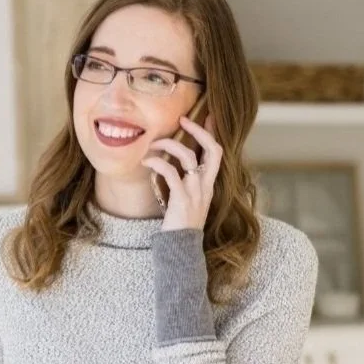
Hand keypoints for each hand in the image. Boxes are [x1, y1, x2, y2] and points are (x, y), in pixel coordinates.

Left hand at [141, 114, 222, 231]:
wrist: (181, 248)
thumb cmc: (181, 224)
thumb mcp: (189, 201)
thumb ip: (186, 184)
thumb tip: (174, 166)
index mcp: (208, 184)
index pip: (217, 153)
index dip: (212, 133)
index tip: (206, 115)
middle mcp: (205, 185)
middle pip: (212, 149)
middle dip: (198, 130)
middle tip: (182, 120)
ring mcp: (195, 191)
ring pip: (187, 157)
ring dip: (168, 145)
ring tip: (152, 145)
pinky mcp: (181, 198)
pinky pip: (170, 172)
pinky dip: (157, 162)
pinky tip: (146, 162)